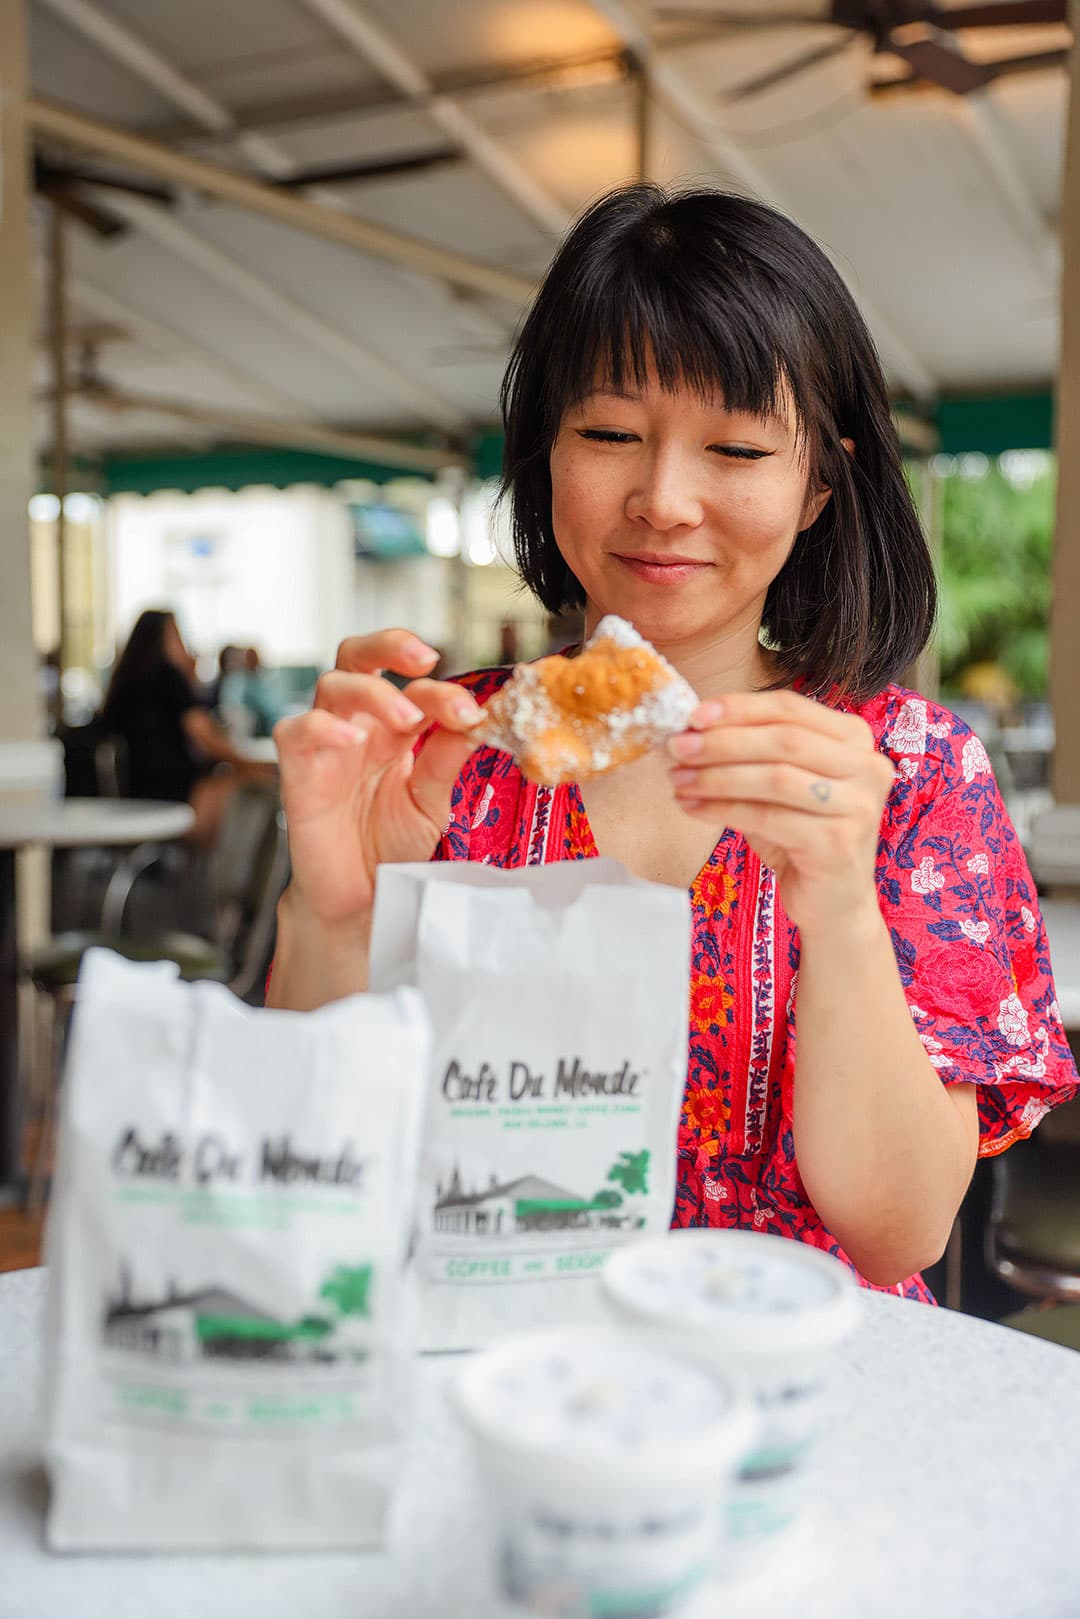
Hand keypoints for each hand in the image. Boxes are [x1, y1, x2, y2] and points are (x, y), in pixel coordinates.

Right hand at [273, 630, 481, 929]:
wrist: (361, 899)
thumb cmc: (390, 846)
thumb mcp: (432, 801)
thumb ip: (447, 759)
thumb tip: (479, 717)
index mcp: (393, 730)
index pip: (414, 687)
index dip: (444, 691)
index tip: (474, 711)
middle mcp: (358, 727)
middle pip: (357, 657)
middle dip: (389, 644)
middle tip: (426, 659)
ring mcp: (326, 746)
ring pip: (331, 685)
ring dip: (372, 691)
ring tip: (407, 719)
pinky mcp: (298, 772)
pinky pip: (296, 731)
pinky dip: (323, 726)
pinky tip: (353, 738)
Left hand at [667, 690, 894, 935]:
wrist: (832, 902)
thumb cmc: (799, 835)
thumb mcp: (778, 784)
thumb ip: (751, 752)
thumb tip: (690, 730)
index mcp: (854, 738)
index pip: (790, 708)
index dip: (739, 708)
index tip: (693, 714)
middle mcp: (867, 766)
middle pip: (784, 740)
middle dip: (722, 742)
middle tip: (677, 747)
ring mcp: (858, 805)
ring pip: (775, 777)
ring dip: (717, 776)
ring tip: (679, 780)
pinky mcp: (839, 842)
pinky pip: (768, 817)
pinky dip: (723, 810)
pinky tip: (693, 808)